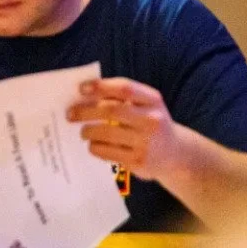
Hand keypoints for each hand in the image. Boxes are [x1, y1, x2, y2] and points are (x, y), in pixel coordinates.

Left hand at [67, 78, 182, 179]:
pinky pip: (107, 151)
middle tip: (70, 114)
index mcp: (153, 100)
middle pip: (111, 110)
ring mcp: (147, 142)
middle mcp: (153, 119)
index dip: (101, 86)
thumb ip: (120, 99)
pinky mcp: (139, 161)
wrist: (177, 154)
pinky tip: (94, 145)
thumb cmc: (150, 124)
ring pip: (105, 133)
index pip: (125, 88)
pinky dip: (94, 147)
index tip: (81, 89)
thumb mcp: (145, 106)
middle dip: (85, 111)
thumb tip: (82, 97)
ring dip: (87, 131)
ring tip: (83, 132)